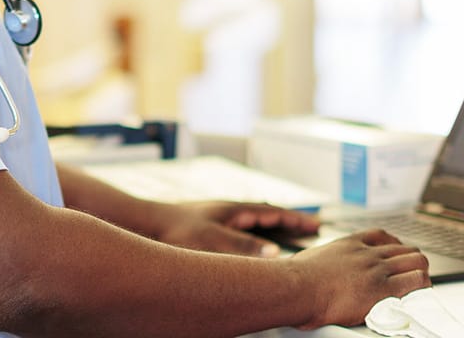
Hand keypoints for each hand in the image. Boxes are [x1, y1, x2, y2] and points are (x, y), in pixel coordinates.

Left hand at [146, 200, 320, 256]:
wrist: (147, 224)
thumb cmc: (176, 229)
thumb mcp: (214, 240)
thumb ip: (244, 246)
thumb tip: (274, 253)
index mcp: (235, 210)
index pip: (274, 212)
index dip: (296, 219)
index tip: (316, 224)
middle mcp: (229, 210)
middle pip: (268, 213)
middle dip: (289, 221)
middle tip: (310, 227)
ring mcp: (220, 216)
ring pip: (255, 220)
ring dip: (273, 225)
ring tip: (289, 234)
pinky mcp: (210, 225)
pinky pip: (243, 226)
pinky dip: (257, 232)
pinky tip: (253, 242)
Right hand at [290, 228, 429, 328]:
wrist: (297, 288)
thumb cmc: (297, 278)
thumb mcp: (312, 258)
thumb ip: (324, 261)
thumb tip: (315, 269)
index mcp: (349, 244)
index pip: (382, 236)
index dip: (394, 245)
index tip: (397, 253)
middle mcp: (367, 254)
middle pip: (404, 248)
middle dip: (412, 260)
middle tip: (412, 271)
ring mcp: (376, 270)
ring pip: (416, 261)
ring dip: (421, 271)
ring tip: (420, 283)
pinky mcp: (383, 289)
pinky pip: (415, 282)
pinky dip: (422, 286)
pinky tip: (421, 291)